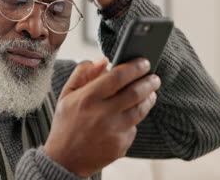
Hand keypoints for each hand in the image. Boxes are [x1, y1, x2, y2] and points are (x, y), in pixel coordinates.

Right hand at [44, 57, 160, 176]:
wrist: (65, 160)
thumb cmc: (66, 123)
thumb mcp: (66, 95)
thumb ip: (83, 74)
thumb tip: (103, 60)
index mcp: (87, 99)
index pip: (118, 77)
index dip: (134, 67)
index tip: (144, 62)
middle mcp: (102, 114)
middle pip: (135, 92)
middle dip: (149, 82)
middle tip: (154, 78)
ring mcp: (113, 131)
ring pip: (140, 110)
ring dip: (149, 99)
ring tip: (150, 93)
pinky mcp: (120, 145)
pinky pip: (133, 128)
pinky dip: (134, 120)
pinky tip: (129, 116)